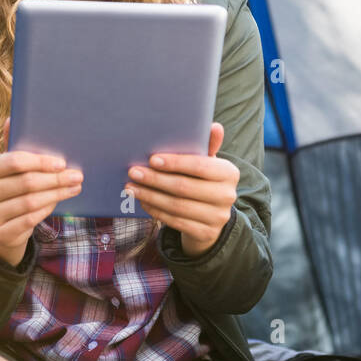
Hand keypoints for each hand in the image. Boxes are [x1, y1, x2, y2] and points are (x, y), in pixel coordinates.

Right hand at [0, 120, 83, 267]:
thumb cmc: (8, 192)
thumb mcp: (7, 170)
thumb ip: (11, 146)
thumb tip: (12, 117)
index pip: (13, 162)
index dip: (40, 161)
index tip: (62, 162)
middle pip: (26, 182)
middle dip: (55, 179)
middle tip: (76, 175)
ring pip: (30, 202)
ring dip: (57, 193)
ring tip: (74, 187)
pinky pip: (30, 219)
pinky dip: (47, 209)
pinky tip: (58, 201)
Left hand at [124, 122, 238, 257]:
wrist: (211, 218)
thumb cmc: (203, 181)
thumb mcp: (207, 163)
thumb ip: (207, 146)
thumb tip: (214, 126)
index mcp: (229, 173)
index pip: (200, 166)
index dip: (175, 163)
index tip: (152, 159)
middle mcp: (227, 196)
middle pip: (184, 187)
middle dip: (155, 179)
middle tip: (133, 171)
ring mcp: (218, 217)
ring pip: (176, 205)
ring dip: (150, 195)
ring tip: (131, 187)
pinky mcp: (206, 233)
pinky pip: (175, 221)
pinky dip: (156, 210)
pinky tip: (143, 201)